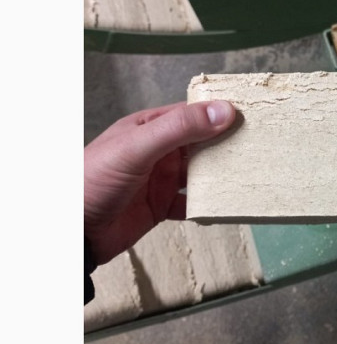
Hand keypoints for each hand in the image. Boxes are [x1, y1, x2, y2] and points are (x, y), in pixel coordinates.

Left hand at [84, 100, 235, 264]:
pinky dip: (207, 205)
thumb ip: (179, 129)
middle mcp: (158, 151)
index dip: (219, 113)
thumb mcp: (138, 147)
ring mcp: (160, 179)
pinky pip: (192, 203)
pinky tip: (223, 205)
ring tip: (248, 175)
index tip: (251, 116)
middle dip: (226, 145)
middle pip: (200, 144)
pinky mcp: (160, 207)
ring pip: (200, 174)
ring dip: (220, 176)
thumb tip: (223, 111)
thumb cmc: (94, 179)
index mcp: (149, 127)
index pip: (191, 114)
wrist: (73, 232)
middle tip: (258, 147)